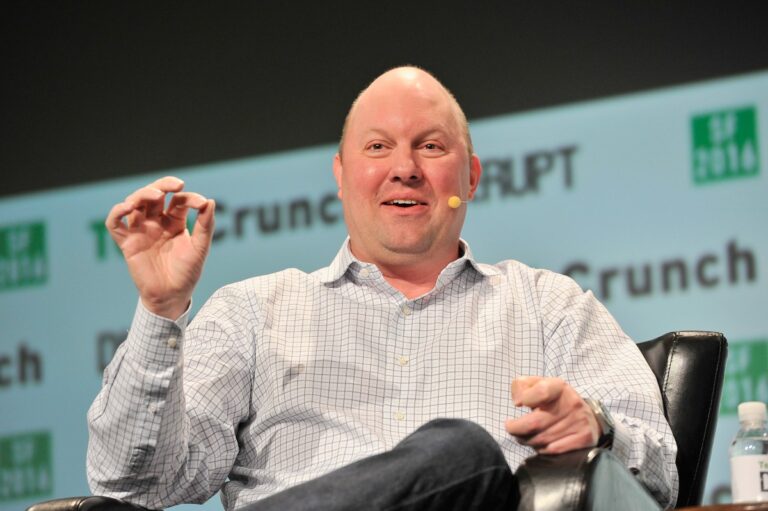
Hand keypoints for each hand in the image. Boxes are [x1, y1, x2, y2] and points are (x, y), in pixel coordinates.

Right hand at [105, 176, 214, 318]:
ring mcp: (140, 231)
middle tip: (176, 184)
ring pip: (134, 203)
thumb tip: (210, 201)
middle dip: (163, 185)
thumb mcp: (200, 248)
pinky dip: (117, 212)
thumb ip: (205, 226)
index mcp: (175, 222)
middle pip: (153, 195)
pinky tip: (128, 207)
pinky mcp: (127, 242)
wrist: (172, 296)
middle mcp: (156, 223)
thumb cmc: (187, 273)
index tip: (202, 203)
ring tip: (156, 195)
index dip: (190, 198)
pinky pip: (114, 223)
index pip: (178, 201)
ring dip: (142, 194)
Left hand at [504, 376, 599, 453]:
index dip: (524, 399)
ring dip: (527, 440)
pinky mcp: (584, 439)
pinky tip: (538, 445)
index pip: (541, 391)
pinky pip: (553, 450)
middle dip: (517, 429)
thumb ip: (521, 386)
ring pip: (542, 439)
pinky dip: (541, 450)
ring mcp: (580, 422)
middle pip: (535, 423)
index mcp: (559, 387)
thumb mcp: (538, 385)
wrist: (588, 416)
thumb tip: (518, 402)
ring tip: (523, 436)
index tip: (517, 404)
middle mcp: (572, 403)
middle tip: (511, 428)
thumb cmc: (554, 401)